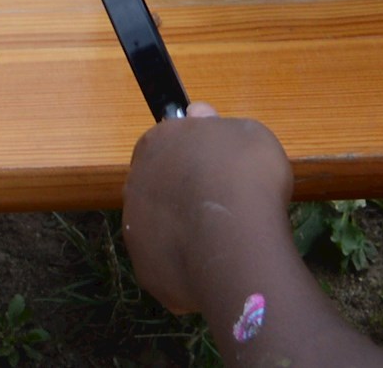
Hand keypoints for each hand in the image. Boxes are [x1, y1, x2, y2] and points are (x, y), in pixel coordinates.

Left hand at [123, 105, 296, 324]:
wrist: (235, 240)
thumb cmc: (245, 175)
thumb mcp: (247, 133)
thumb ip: (216, 124)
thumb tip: (197, 112)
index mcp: (155, 143)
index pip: (168, 144)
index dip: (195, 157)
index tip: (220, 169)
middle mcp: (135, 183)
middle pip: (160, 185)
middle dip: (184, 194)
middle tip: (221, 207)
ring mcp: (136, 229)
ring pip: (160, 227)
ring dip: (183, 231)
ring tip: (220, 242)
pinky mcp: (145, 269)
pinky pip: (167, 264)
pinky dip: (187, 266)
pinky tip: (213, 268)